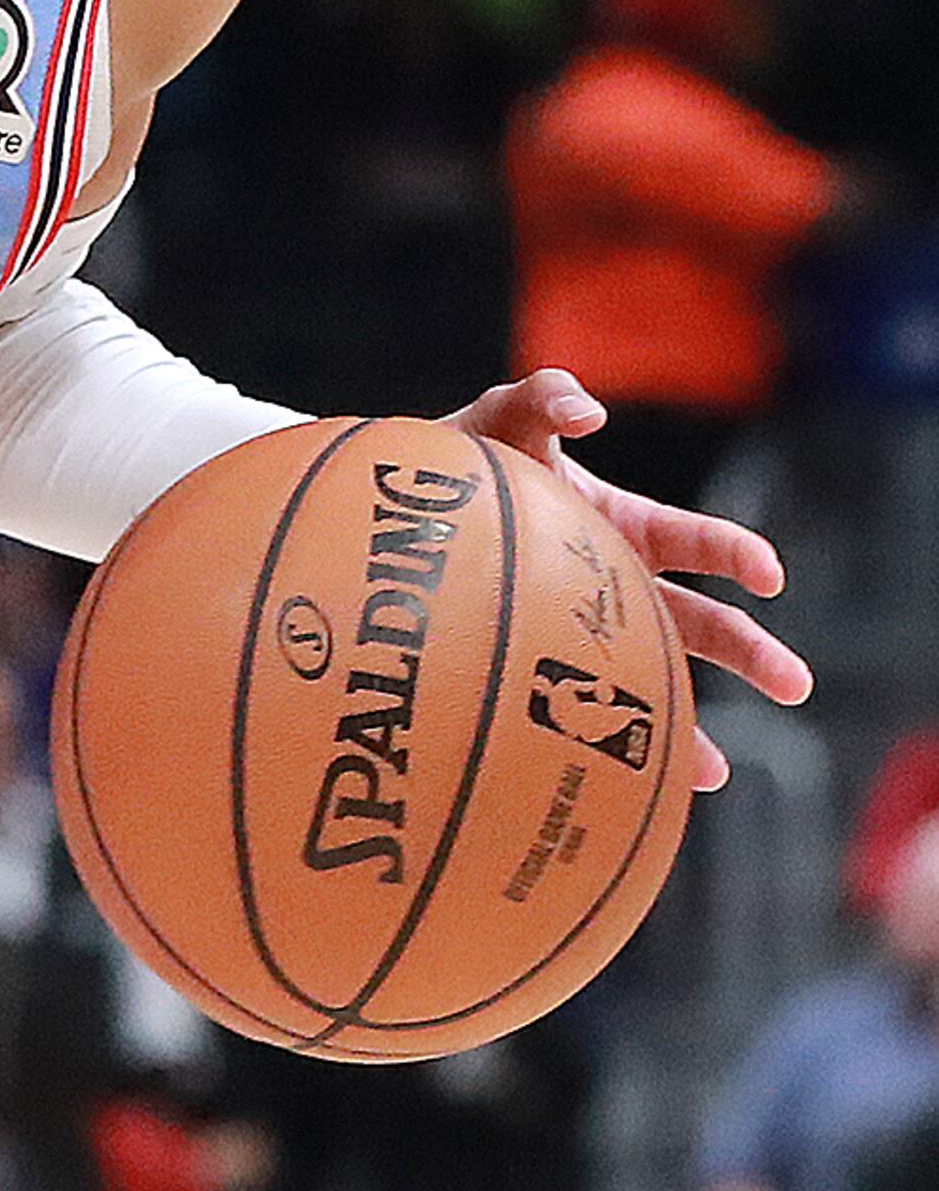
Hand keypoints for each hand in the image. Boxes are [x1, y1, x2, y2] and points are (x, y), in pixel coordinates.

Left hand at [450, 367, 806, 792]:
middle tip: (795, 684)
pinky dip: (604, 751)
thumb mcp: (497, 417)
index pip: (689, 540)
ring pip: (650, 682)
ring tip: (711, 774)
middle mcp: (613, 584)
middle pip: (696, 623)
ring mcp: (580, 631)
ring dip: (687, 726)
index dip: (732, 553)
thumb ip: (543, 397)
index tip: (766, 575)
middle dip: (748, 652)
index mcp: (618, 525)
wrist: (395, 512)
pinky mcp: (537, 666)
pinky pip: (579, 714)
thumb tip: (587, 412)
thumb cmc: (461, 458)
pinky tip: (621, 793)